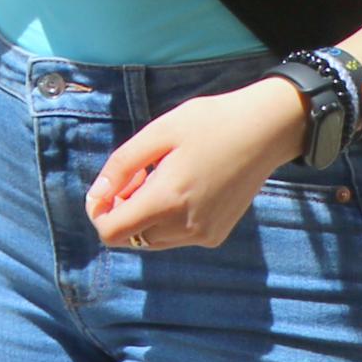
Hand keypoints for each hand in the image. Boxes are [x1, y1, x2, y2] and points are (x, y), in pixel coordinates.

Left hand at [85, 78, 304, 252]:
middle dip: (122, 209)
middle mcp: (187, 227)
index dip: (98, 211)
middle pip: (130, 237)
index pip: (111, 233)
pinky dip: (166, 218)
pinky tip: (181, 186)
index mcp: (169, 201)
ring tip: (161, 176)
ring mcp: (205, 235)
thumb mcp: (157, 133)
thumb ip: (121, 166)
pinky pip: (175, 236)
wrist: (265, 131)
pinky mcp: (217, 235)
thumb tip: (96, 195)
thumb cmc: (208, 123)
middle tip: (139, 173)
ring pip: (151, 239)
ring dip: (144, 214)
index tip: (108, 185)